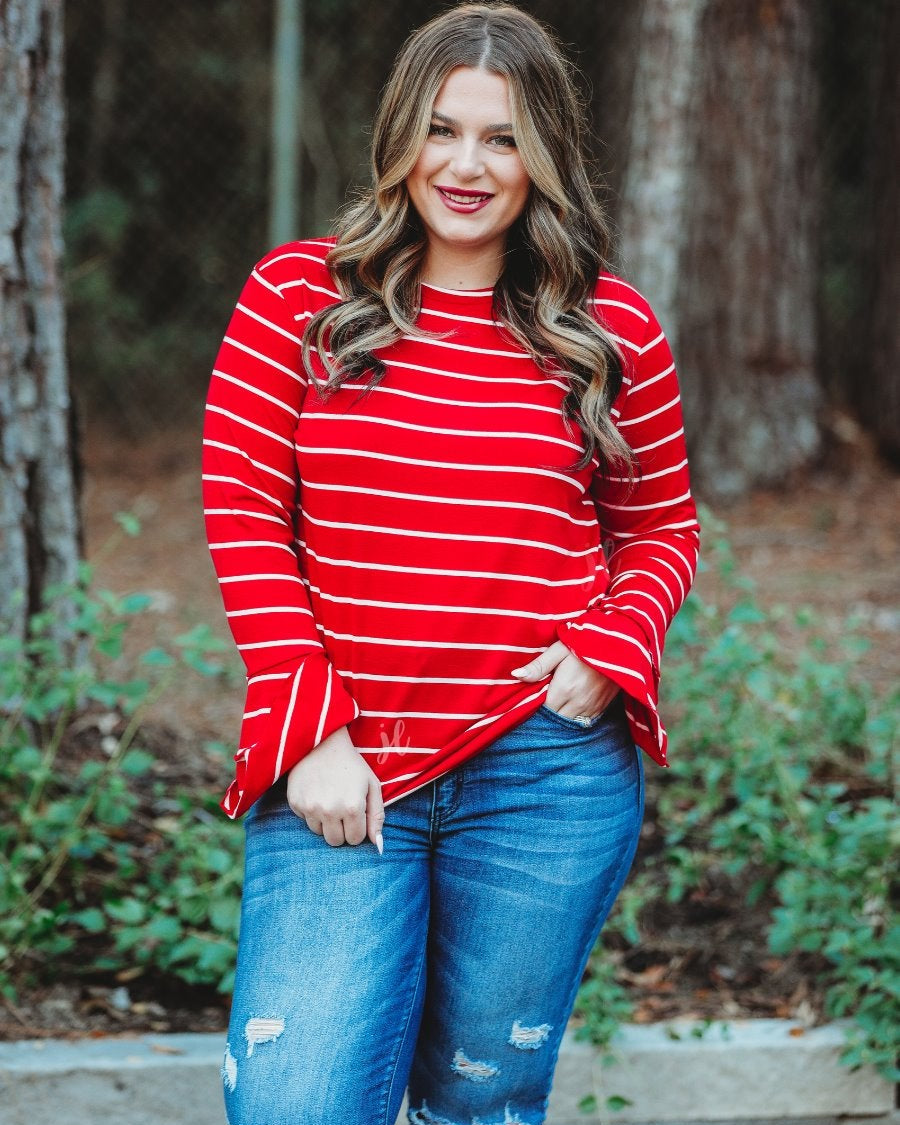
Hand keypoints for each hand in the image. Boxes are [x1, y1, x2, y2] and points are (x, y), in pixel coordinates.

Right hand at [285, 726, 384, 850]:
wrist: (322, 742)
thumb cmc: (352, 765)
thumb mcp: (372, 786)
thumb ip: (377, 816)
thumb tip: (378, 846)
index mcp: (352, 807)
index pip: (355, 839)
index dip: (357, 828)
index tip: (355, 814)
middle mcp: (330, 810)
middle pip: (335, 841)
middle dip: (341, 830)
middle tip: (342, 810)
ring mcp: (310, 807)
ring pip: (319, 833)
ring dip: (325, 822)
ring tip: (329, 799)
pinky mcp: (295, 802)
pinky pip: (305, 820)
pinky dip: (311, 811)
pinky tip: (316, 793)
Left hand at [511, 640, 619, 718]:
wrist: (622, 644)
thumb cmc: (587, 642)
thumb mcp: (560, 649)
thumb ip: (539, 665)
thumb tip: (516, 675)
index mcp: (564, 689)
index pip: (542, 709)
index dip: (536, 704)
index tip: (535, 695)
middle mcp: (577, 702)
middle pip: (555, 719)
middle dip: (548, 712)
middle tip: (545, 699)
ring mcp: (592, 707)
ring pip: (570, 722)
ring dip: (562, 716)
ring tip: (558, 703)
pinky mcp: (603, 707)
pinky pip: (585, 721)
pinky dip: (577, 717)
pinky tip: (572, 705)